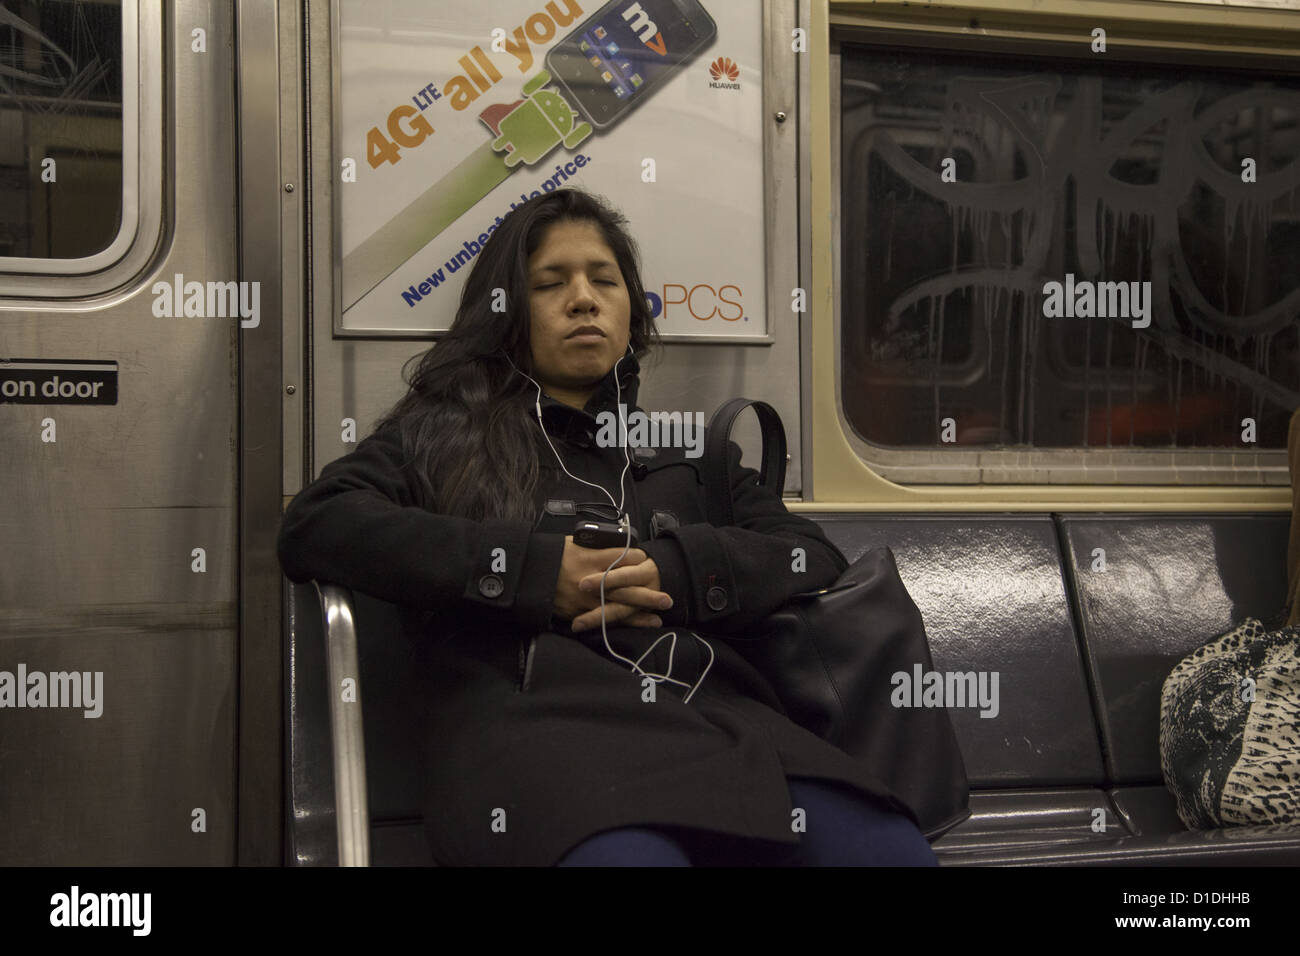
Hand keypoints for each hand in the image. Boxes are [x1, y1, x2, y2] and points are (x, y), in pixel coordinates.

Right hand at [554, 536, 671, 630]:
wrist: (530, 572)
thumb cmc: (554, 555)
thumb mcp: (577, 543)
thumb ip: (599, 547)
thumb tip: (619, 546)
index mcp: (593, 557)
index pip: (625, 558)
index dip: (639, 560)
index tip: (647, 562)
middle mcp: (593, 578)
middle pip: (627, 586)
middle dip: (648, 593)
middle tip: (667, 598)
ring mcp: (586, 597)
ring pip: (618, 606)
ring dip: (639, 613)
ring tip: (657, 618)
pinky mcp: (578, 610)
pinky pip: (601, 618)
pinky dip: (619, 623)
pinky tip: (633, 625)